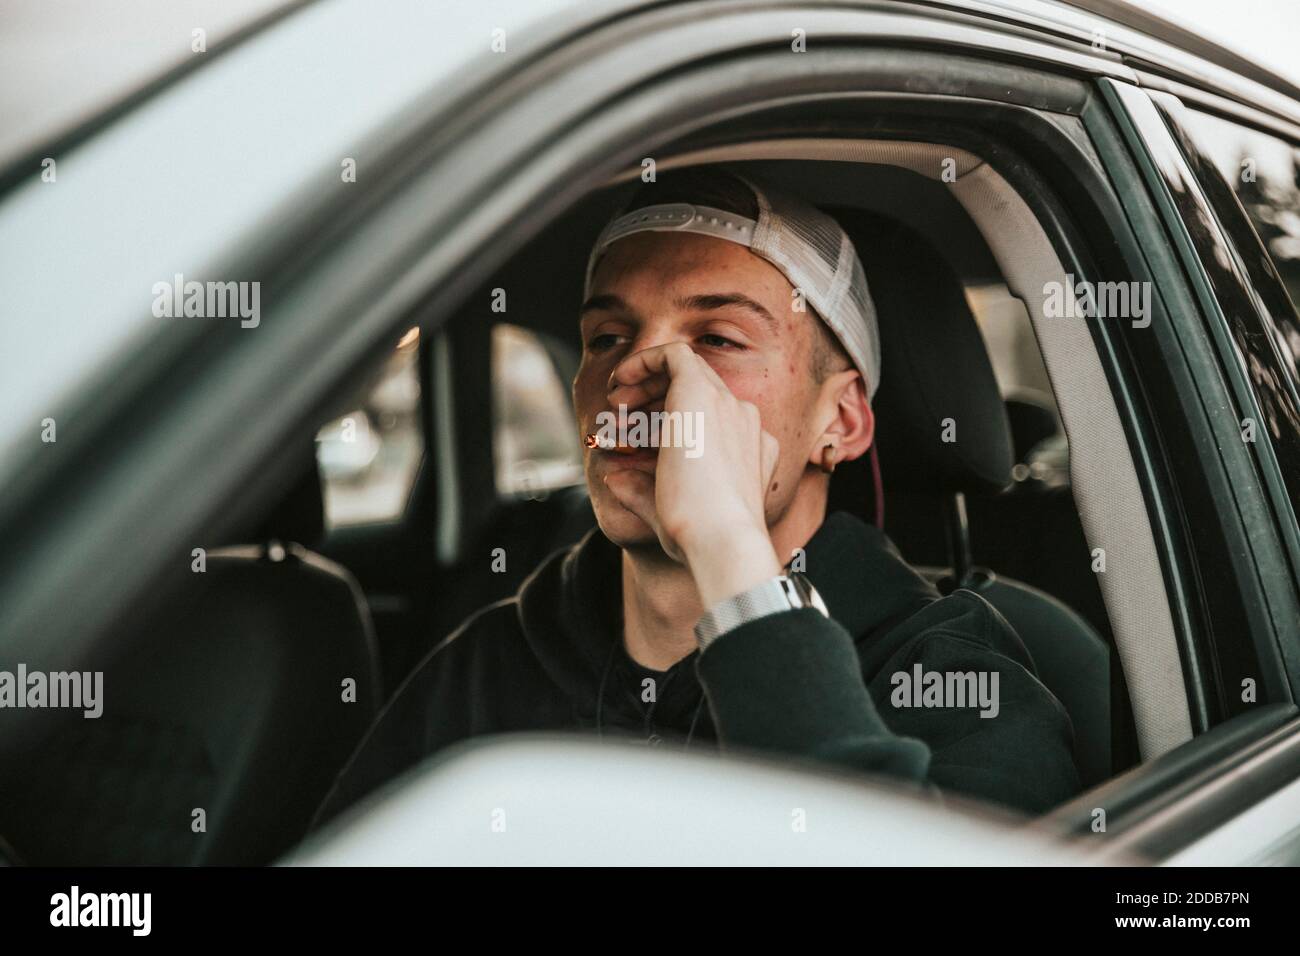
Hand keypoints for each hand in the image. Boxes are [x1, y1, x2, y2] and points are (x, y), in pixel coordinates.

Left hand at [602, 342, 781, 605]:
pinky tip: (622, 378)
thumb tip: (613, 478)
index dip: (670, 423)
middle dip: (656, 399)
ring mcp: (728, 406)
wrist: (720, 538)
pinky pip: (674, 355)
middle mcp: (744, 422)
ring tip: (617, 405)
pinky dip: (645, 360)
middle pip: (699, 391)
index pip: (710, 419)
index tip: (639, 436)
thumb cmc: (701, 537)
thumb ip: (640, 491)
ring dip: (646, 384)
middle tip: (623, 418)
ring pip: (685, 372)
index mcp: (750, 450)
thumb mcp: (666, 511)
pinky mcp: (701, 394)